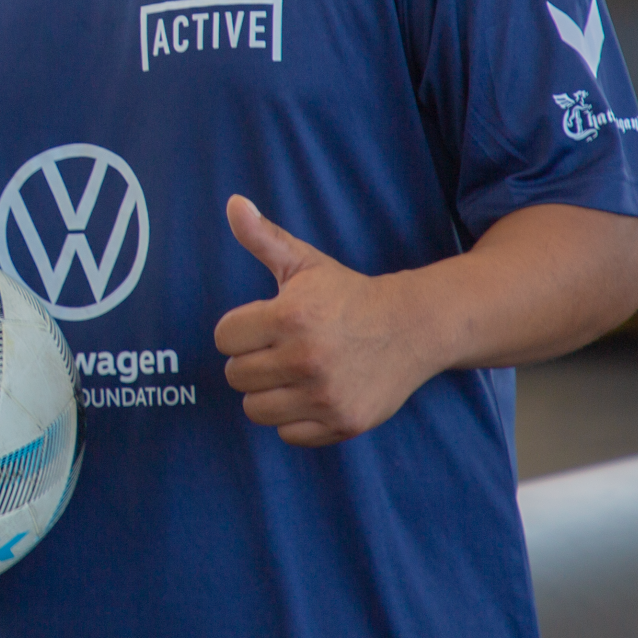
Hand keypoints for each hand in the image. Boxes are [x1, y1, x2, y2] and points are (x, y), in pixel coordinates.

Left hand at [213, 196, 437, 446]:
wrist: (413, 327)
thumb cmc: (348, 294)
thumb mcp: (304, 262)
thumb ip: (263, 236)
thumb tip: (233, 203)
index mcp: (290, 316)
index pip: (224, 337)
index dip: (240, 329)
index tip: (265, 324)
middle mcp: (306, 358)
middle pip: (236, 376)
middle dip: (253, 360)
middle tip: (280, 348)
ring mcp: (325, 394)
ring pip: (255, 409)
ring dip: (269, 392)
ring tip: (293, 372)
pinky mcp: (343, 423)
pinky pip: (287, 433)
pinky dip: (295, 418)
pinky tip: (313, 393)